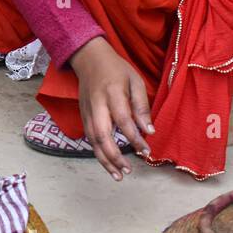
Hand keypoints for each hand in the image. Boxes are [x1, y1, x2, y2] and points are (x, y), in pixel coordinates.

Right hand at [68, 36, 153, 180]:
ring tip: (118, 175)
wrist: (88, 58)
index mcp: (112, 93)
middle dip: (114, 156)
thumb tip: (149, 131)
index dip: (135, 139)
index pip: (123, 121)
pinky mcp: (82, 116)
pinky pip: (89, 138)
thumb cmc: (116, 69)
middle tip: (128, 170)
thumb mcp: (135, 81)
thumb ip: (141, 106)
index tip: (146, 152)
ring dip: (104, 160)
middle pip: (102, 135)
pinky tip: (108, 162)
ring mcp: (87, 111)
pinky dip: (98, 152)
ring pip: (92, 141)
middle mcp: (96, 105)